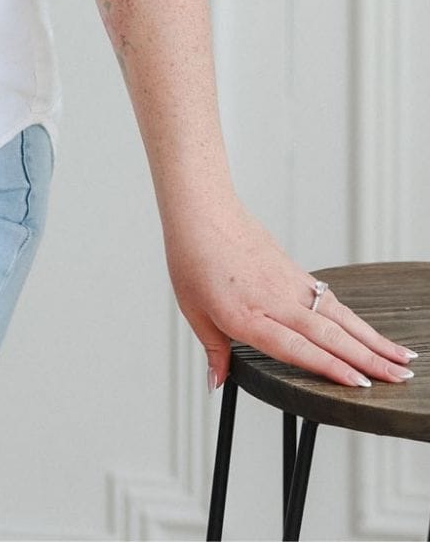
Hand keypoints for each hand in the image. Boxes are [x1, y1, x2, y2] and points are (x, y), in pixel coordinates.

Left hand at [162, 194, 416, 390]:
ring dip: (371, 338)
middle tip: (400, 378)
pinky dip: (354, 319)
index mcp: (246, 315)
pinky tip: (370, 334)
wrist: (202, 210)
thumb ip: (214, 349)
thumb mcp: (193, 310)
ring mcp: (289, 283)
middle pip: (329, 334)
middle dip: (368, 358)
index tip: (360, 383)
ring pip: (338, 316)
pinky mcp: (295, 271)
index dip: (329, 367)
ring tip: (401, 359)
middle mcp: (274, 300)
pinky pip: (330, 300)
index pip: (296, 347)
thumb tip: (218, 382)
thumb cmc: (192, 258)